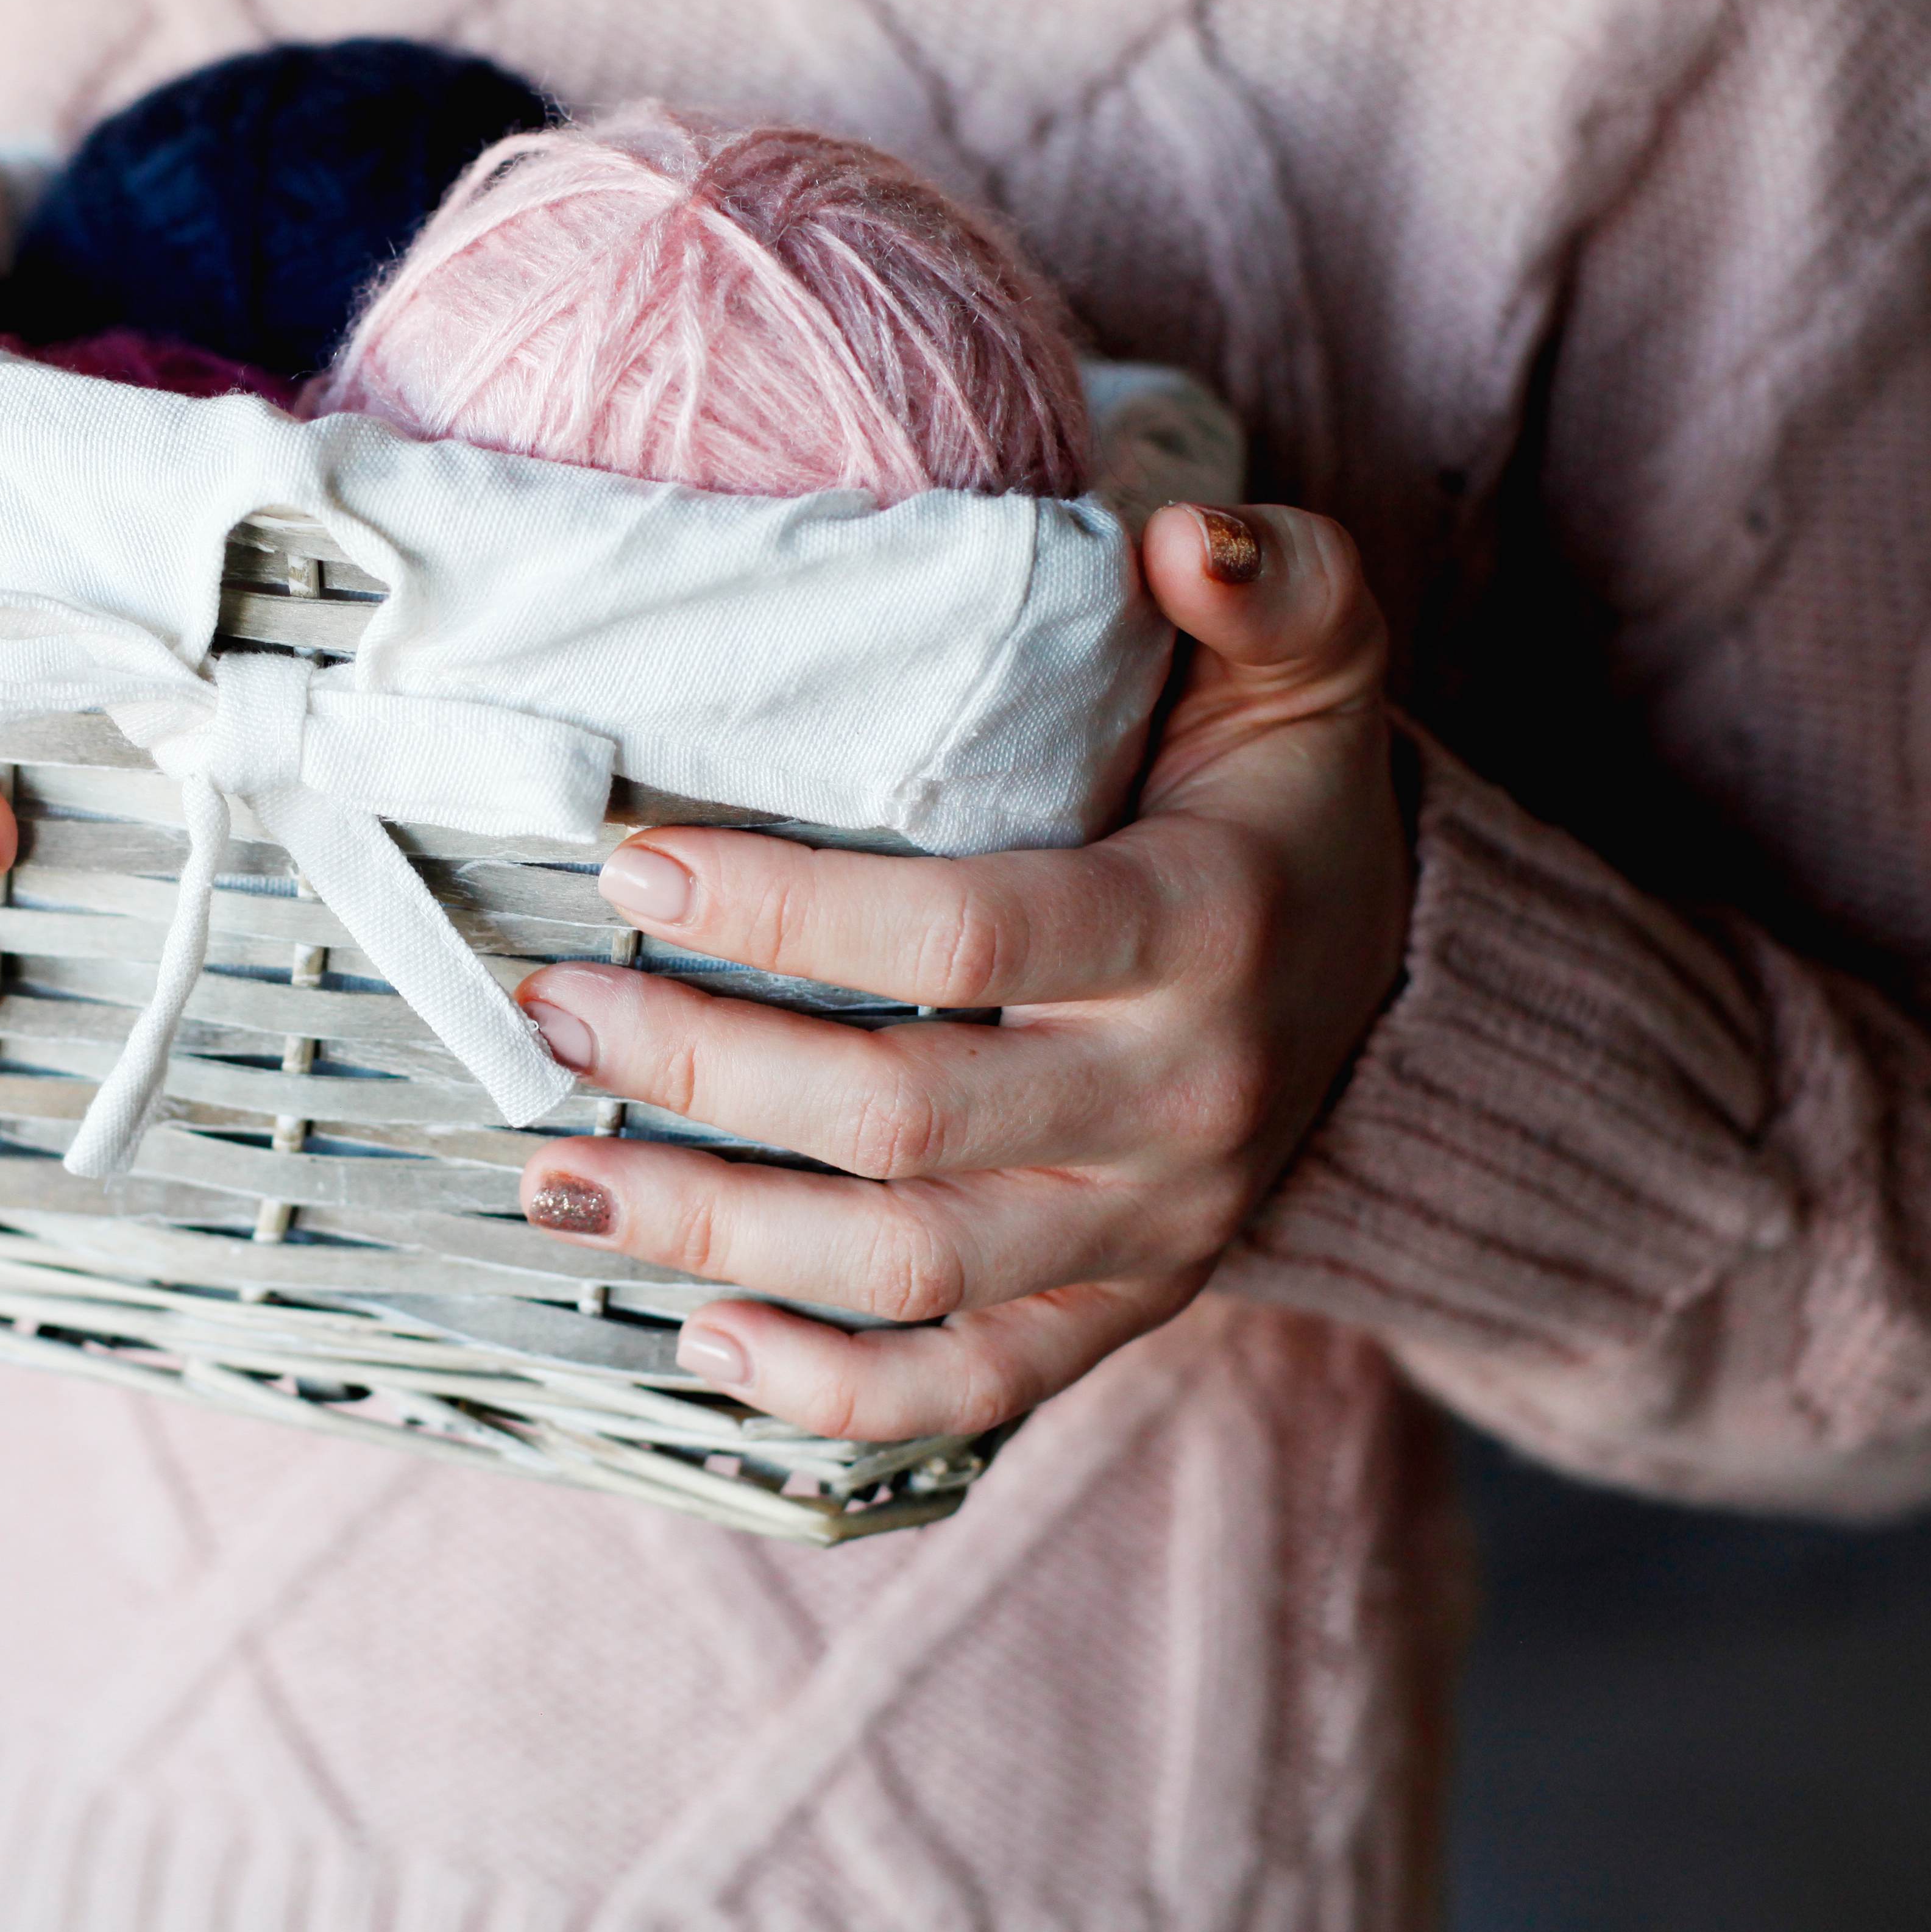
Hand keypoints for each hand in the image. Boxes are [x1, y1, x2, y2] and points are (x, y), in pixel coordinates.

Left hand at [511, 504, 1408, 1439]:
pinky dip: (829, 1393)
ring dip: (712, 1234)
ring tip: (552, 1175)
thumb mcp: (1309, 656)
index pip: (963, 933)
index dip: (783, 914)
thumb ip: (1265, 577)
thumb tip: (1172, 538)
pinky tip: (697, 1340)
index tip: (627, 868)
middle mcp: (1178, 1101)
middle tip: (549, 1011)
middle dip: (700, 1075)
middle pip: (903, 1121)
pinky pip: (971, 1390)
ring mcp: (1150, 1229)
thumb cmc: (1280, 794)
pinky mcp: (1121, 1310)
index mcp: (1203, 927)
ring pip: (907, 1270)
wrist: (1381, 975)